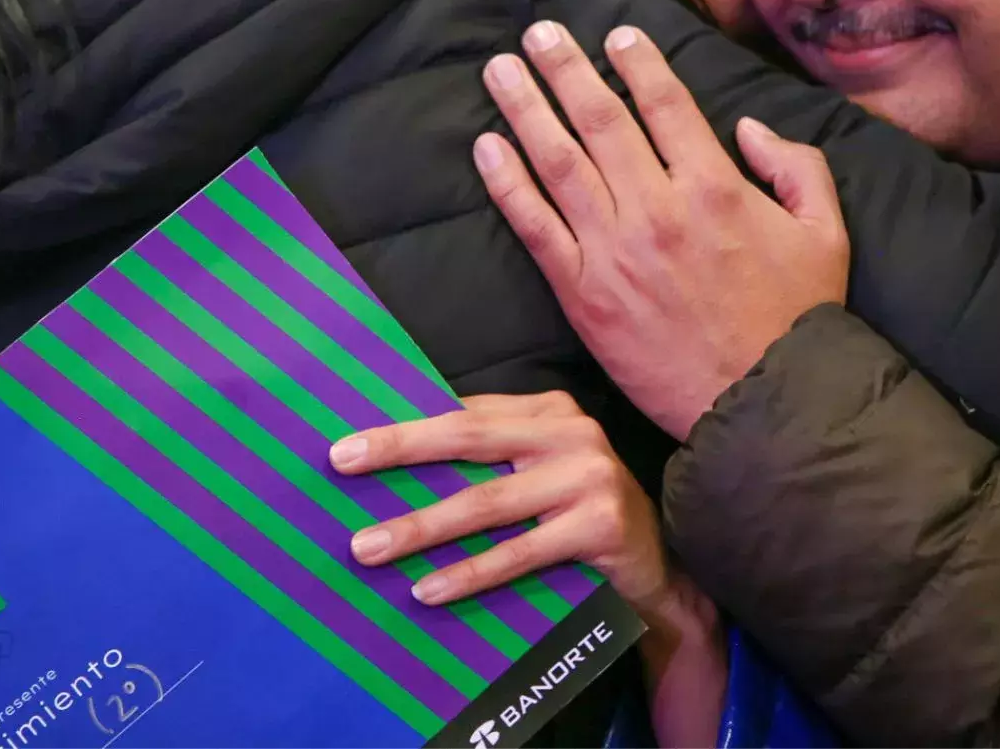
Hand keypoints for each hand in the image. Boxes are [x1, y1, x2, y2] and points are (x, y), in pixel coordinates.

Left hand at [334, 391, 672, 610]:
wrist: (655, 569)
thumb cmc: (576, 518)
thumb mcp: (535, 475)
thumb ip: (486, 461)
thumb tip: (394, 467)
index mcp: (548, 410)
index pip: (465, 413)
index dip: (404, 428)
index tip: (346, 446)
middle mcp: (571, 432)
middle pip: (469, 438)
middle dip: (401, 451)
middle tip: (343, 465)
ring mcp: (588, 476)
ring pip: (487, 502)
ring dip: (421, 526)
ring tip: (369, 546)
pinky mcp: (599, 525)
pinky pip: (519, 552)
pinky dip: (470, 573)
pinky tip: (428, 589)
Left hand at [473, 21, 848, 437]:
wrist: (763, 406)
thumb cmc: (797, 320)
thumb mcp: (825, 232)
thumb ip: (795, 166)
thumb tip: (748, 128)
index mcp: (715, 186)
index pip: (665, 103)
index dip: (636, 61)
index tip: (615, 34)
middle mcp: (656, 208)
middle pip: (599, 119)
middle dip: (564, 68)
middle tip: (538, 32)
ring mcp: (613, 251)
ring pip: (557, 161)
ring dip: (524, 107)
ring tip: (499, 69)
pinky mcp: (582, 294)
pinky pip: (533, 227)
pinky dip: (506, 182)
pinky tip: (486, 146)